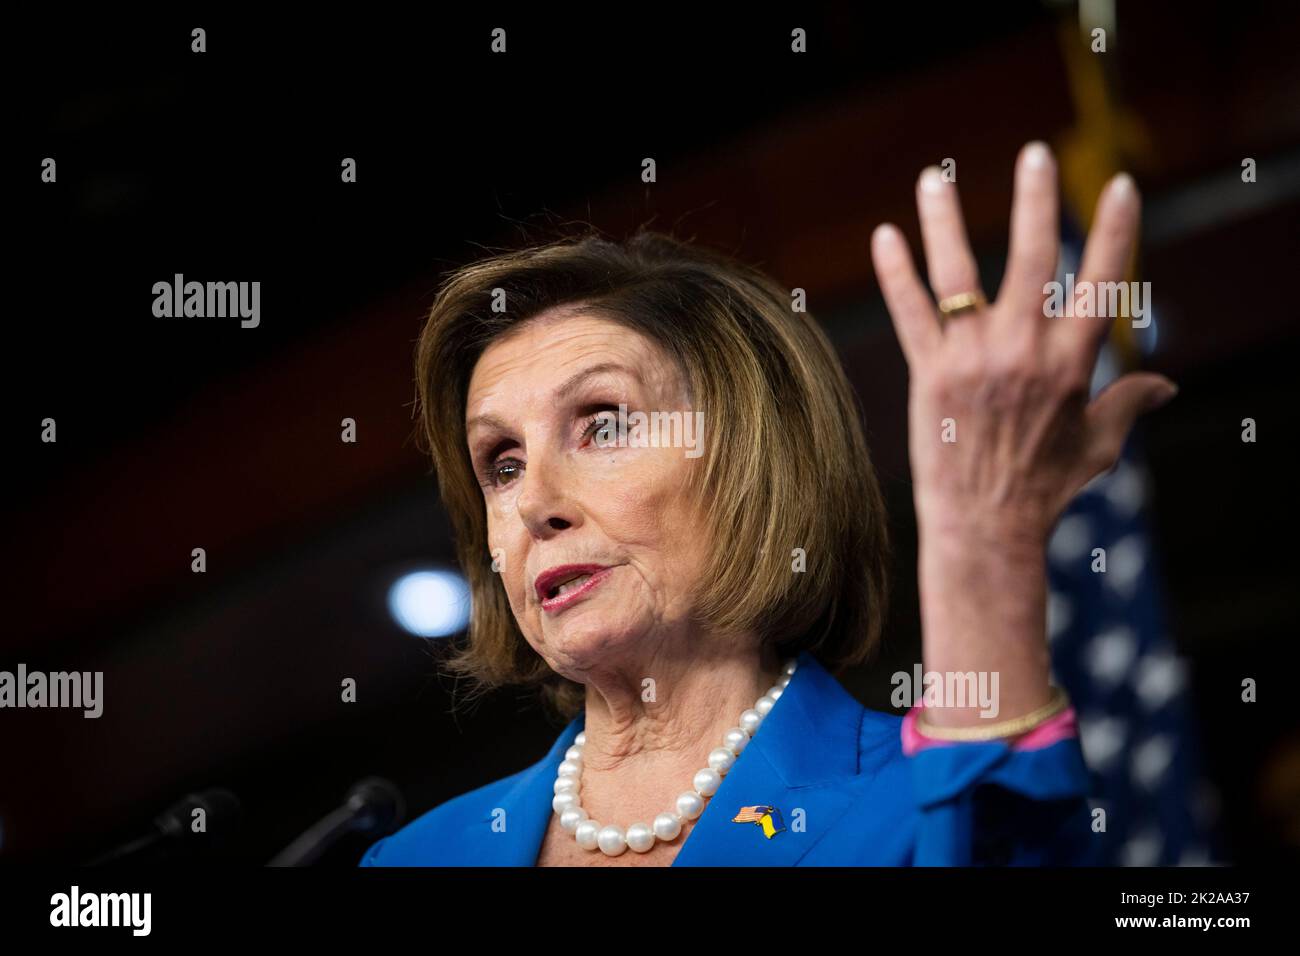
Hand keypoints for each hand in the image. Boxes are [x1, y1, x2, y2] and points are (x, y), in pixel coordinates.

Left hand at [870, 141, 1176, 548]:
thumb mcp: (1098, 444)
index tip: (1118, 186)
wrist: (985, 525)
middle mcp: (1025, 349)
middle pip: (1034, 257)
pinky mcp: (928, 373)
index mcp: (1072, 361)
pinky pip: (910, 312)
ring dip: (946, 220)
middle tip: (1034, 153)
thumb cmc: (1045, 488)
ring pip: (958, 273)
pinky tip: (884, 236)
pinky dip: (896, 273)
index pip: (1102, 279)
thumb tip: (1166, 383)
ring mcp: (973, 358)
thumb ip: (1128, 402)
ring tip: (934, 176)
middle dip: (1035, 200)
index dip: (1114, 230)